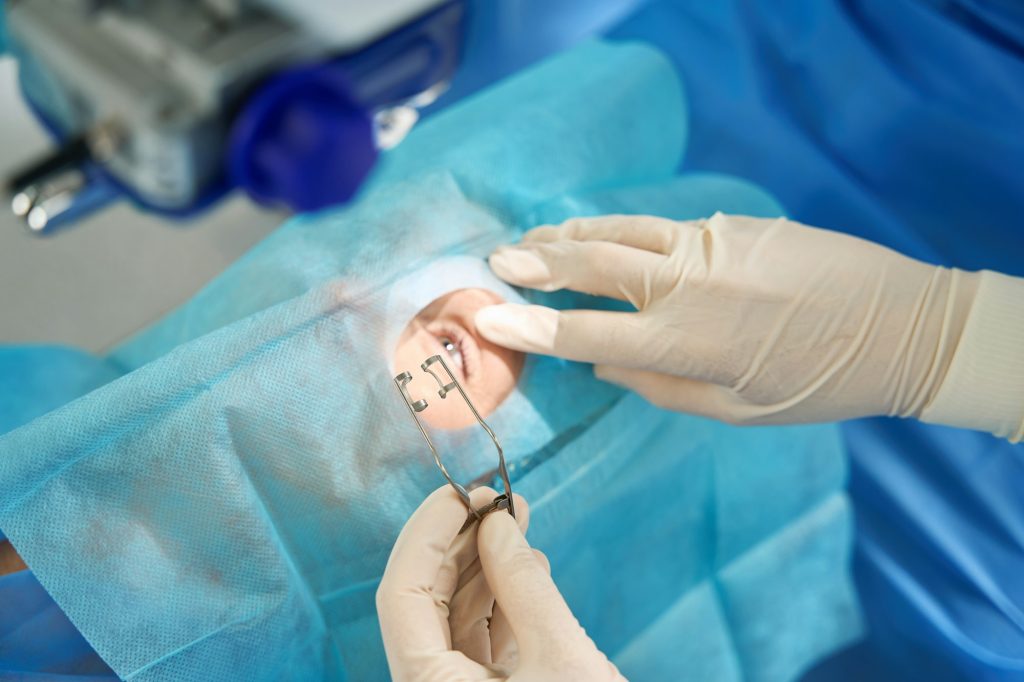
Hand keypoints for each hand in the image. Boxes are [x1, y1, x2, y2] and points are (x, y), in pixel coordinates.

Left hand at [377, 486, 623, 681]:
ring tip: (515, 519)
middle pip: (424, 601)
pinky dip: (503, 600)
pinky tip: (527, 565)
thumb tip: (496, 524)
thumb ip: (523, 585)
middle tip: (493, 499)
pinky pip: (482, 640)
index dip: (426, 535)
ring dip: (484, 565)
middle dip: (458, 543)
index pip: (401, 595)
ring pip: (455, 617)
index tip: (461, 493)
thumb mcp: (561, 658)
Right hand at [474, 213, 978, 424]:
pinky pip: (659, 226)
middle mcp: (687, 285)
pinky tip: (598, 232)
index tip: (484, 317)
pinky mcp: (731, 224)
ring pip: (621, 232)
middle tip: (494, 261)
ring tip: (532, 240)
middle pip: (592, 265)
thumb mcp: (735, 408)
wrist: (902, 324)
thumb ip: (658, 386)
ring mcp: (709, 245)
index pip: (585, 332)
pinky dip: (618, 229)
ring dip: (570, 236)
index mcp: (686, 342)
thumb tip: (601, 361)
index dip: (530, 327)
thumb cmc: (817, 383)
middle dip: (536, 264)